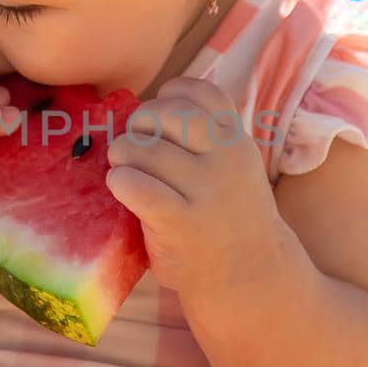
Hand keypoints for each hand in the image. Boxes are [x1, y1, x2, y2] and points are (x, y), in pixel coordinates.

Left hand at [105, 75, 286, 297]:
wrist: (248, 274)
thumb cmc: (226, 214)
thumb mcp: (233, 165)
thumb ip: (205, 135)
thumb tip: (143, 108)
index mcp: (236, 139)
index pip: (198, 92)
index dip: (168, 97)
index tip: (157, 121)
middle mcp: (226, 158)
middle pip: (163, 113)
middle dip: (137, 125)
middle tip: (133, 148)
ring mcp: (205, 190)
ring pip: (141, 148)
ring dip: (121, 156)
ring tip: (124, 171)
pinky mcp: (180, 222)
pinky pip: (133, 184)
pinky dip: (119, 182)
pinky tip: (123, 190)